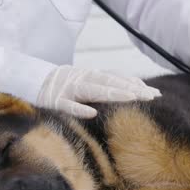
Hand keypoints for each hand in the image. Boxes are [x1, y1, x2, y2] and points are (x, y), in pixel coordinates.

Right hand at [37, 65, 160, 117]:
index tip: (156, 94)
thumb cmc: (66, 87)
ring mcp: (69, 89)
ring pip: (93, 90)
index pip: (118, 78)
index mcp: (92, 76)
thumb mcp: (88, 84)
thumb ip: (107, 87)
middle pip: (110, 82)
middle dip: (131, 88)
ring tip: (131, 97)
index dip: (136, 84)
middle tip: (151, 96)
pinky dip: (79, 108)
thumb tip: (135, 91)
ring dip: (113, 92)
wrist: (33, 82)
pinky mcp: (55, 101)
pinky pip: (67, 105)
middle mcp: (83, 79)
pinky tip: (92, 113)